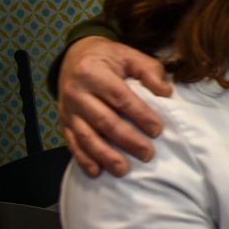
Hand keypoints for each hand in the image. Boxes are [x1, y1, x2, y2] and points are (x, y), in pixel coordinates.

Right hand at [59, 36, 172, 176]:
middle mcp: (76, 91)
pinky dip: (83, 159)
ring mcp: (68, 109)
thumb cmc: (108, 58)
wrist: (74, 56)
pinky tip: (97, 172)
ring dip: (105, 156)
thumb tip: (165, 93)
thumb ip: (149, 70)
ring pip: (86, 136)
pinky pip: (72, 143)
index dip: (140, 115)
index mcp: (93, 72)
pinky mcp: (63, 121)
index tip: (158, 130)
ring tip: (124, 170)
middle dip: (127, 140)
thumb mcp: (129, 55)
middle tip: (148, 154)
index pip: (120, 98)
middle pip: (104, 121)